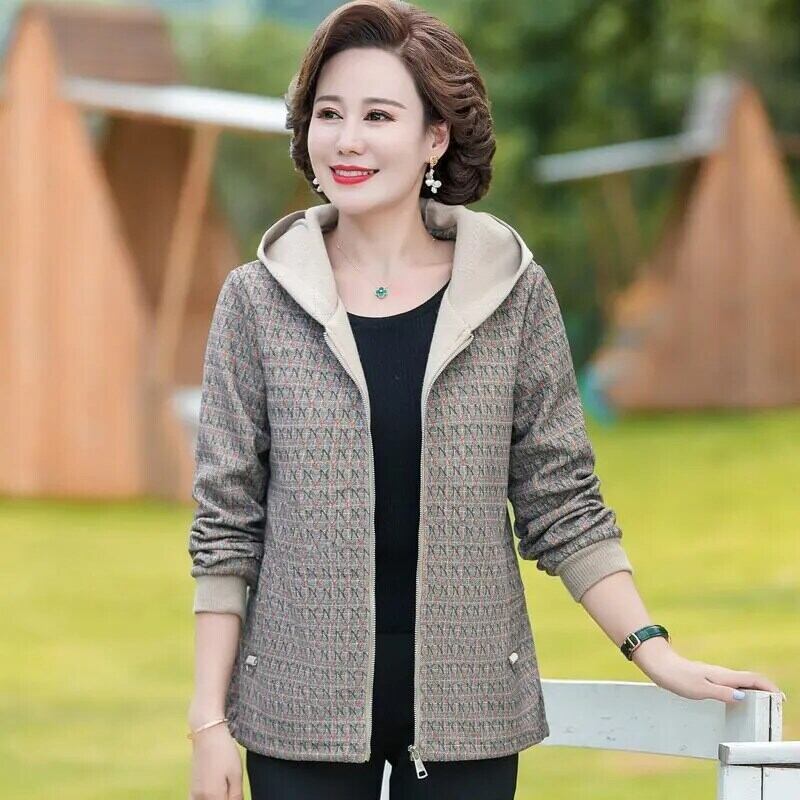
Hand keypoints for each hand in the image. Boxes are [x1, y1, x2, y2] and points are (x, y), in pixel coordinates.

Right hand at [188, 722, 242, 799]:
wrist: (208, 735)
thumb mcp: (236, 773)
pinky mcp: (190, 789)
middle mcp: (200, 798)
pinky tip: (212, 795)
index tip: (236, 794)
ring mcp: (193, 794)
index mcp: (214, 796)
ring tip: (223, 792)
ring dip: (214, 799)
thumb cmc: (224, 752)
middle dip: (224, 799)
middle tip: (231, 790)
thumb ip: (236, 795)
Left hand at [632, 641, 784, 704]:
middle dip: (765, 689)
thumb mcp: (700, 689)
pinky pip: (729, 683)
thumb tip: (743, 698)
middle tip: (776, 703)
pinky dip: (740, 689)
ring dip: (753, 690)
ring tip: (761, 702)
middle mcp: (721, 673)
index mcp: (723, 675)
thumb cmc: (676, 676)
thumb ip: (721, 693)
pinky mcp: (705, 676)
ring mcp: (713, 674)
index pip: (752, 679)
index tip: (781, 697)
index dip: (769, 687)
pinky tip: (737, 697)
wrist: (658, 664)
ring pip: (739, 680)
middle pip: (749, 679)